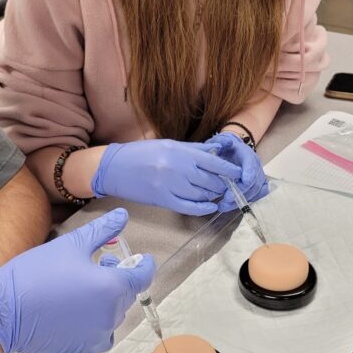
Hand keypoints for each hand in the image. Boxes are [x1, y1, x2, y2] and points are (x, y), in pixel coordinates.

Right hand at [0, 208, 154, 352]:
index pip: (142, 277)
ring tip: (83, 284)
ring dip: (106, 299)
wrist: (3, 312)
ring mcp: (96, 335)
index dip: (144, 265)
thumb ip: (103, 231)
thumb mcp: (72, 244)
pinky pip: (99, 334)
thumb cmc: (35, 275)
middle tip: (100, 262)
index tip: (143, 259)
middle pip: (126, 295)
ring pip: (113, 314)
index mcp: (112, 288)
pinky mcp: (81, 349)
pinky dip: (95, 322)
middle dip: (118, 278)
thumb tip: (122, 217)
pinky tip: (76, 309)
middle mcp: (110, 315)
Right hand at [90, 139, 242, 214]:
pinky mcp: (163, 200)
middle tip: (227, 185)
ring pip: (202, 195)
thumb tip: (216, 152)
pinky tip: (210, 206)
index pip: (213, 162)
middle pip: (211, 180)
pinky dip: (203, 208)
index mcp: (179, 151)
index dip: (229, 169)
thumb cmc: (140, 153)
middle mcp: (177, 168)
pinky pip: (190, 207)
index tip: (238, 173)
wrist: (114, 167)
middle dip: (222, 184)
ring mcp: (170, 186)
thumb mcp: (168, 145)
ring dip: (212, 195)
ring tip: (216, 194)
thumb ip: (193, 150)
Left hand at [205, 132, 267, 211]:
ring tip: (224, 206)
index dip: (249, 173)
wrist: (231, 151)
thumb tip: (224, 143)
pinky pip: (256, 196)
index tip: (244, 181)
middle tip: (226, 199)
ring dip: (241, 200)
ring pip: (256, 191)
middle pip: (254, 181)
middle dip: (241, 192)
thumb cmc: (223, 148)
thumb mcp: (219, 142)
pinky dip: (246, 202)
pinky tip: (232, 206)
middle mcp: (255, 166)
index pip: (252, 164)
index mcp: (247, 154)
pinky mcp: (256, 185)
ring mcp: (258, 177)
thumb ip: (220, 142)